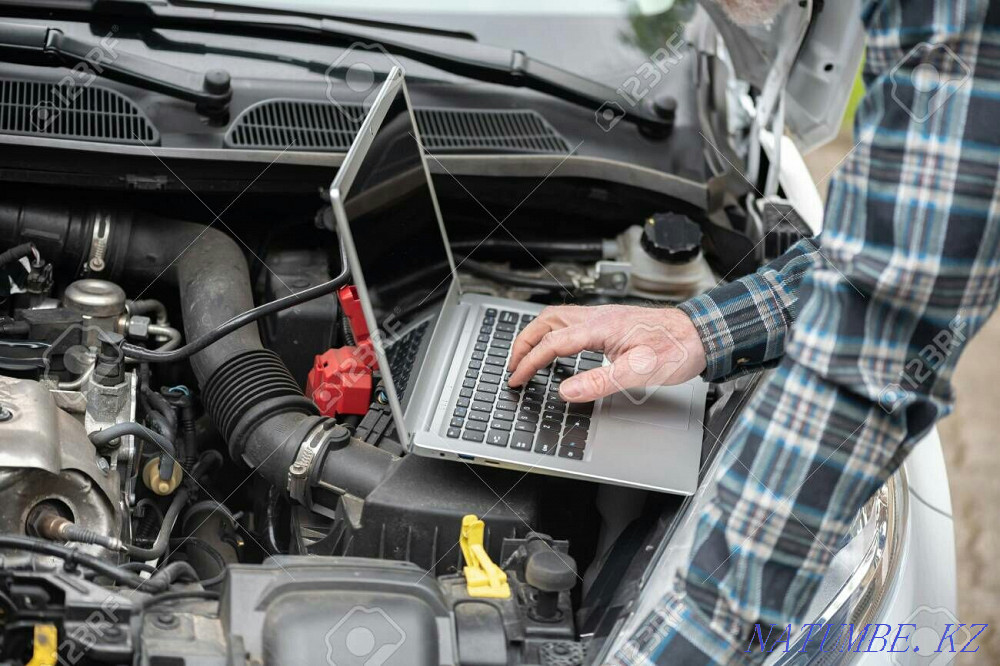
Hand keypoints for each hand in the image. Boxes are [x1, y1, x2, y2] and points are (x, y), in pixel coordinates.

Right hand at [507, 305, 706, 402]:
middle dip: (523, 343)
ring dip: (535, 335)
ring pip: (556, 318)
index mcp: (600, 327)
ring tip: (525, 355)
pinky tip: (555, 346)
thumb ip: (600, 381)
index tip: (517, 378)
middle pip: (546, 322)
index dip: (529, 362)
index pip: (552, 343)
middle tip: (512, 366)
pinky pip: (569, 321)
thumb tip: (566, 391)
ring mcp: (603, 316)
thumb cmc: (677, 349)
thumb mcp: (640, 372)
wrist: (701, 333)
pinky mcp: (609, 321)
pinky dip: (552, 333)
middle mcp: (598, 316)